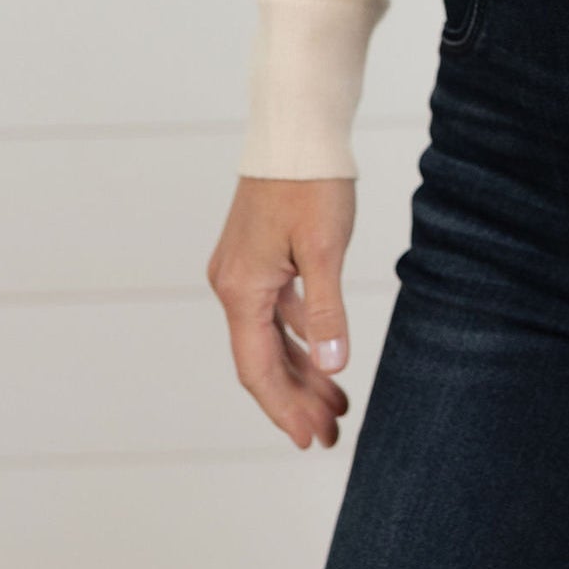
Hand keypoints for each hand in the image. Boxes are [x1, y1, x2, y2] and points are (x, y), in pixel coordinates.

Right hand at [206, 175, 357, 449]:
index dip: (282, 409)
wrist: (296, 129)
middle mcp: (233, 286)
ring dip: (302, 371)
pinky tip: (325, 356)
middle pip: (263, 359)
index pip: (257, 369)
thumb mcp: (324, 250)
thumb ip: (325, 313)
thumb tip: (333, 368)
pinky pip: (277, 313)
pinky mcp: (260, 257)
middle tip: (330, 433)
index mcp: (241, 290)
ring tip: (336, 404)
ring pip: (271, 338)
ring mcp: (244, 271)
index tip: (308, 439)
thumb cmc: (310, 183)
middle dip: (296, 399)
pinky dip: (301, 338)